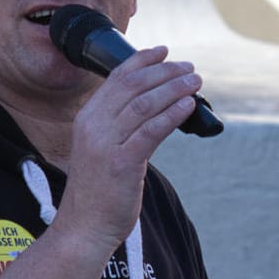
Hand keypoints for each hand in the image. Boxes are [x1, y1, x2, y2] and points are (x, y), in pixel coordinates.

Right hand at [50, 45, 198, 252]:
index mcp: (87, 118)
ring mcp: (105, 144)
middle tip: (190, 68)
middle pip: (133, 86)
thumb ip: (121, 126)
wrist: (83, 228)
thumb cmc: (99, 190)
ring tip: (195, 82)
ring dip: (174, 88)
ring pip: (145, 104)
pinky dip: (173, 114)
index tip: (164, 51)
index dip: (142, 60)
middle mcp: (93, 126)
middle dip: (165, 72)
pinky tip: (189, 106)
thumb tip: (157, 105)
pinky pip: (151, 131)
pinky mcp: (121, 163)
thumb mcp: (102, 148)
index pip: (116, 78)